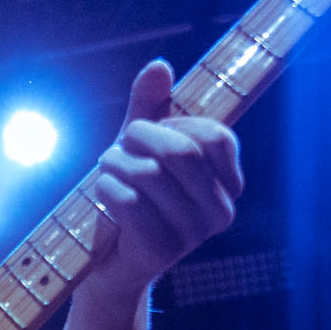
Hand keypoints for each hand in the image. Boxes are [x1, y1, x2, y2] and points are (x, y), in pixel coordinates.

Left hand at [89, 59, 244, 284]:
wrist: (108, 263)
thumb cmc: (130, 198)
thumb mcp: (141, 149)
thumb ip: (151, 108)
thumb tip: (159, 66)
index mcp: (228, 186)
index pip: (214, 136)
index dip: (174, 123)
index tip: (150, 133)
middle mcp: (220, 213)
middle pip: (182, 153)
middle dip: (140, 137)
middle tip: (118, 145)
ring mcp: (193, 236)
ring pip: (150, 174)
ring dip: (114, 162)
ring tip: (105, 170)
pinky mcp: (160, 250)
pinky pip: (128, 201)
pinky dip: (105, 188)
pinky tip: (102, 194)